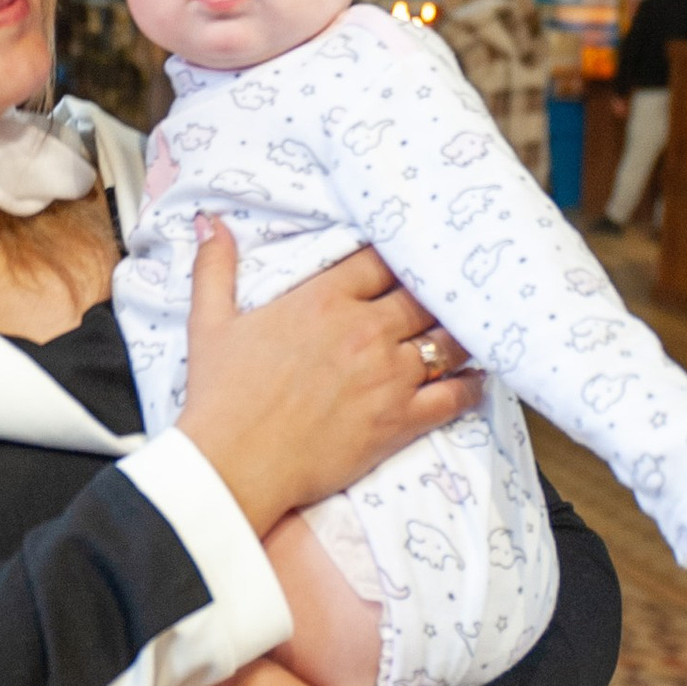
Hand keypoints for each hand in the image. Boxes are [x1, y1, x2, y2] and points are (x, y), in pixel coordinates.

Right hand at [176, 221, 477, 536]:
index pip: (381, 260)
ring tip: (471, 329)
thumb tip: (212, 221)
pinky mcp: (399, 420)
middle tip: (451, 290)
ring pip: (447, 341)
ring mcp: (387, 375)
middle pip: (423, 296)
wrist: (234, 465)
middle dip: (436, 292)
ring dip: (459, 334)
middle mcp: (364, 330)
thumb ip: (215, 266)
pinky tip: (477, 378)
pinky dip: (472, 385)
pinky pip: (454, 396)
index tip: (409, 256)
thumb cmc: (220, 396)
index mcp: (322, 300)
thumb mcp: (209, 321)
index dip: (399, 256)